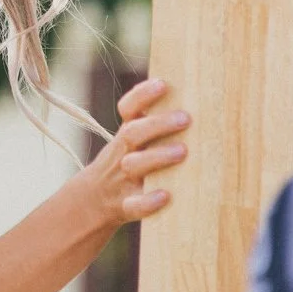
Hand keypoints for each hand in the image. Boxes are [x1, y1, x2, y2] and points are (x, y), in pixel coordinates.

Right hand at [70, 76, 188, 228]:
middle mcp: (122, 154)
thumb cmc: (127, 166)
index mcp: (126, 136)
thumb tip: (200, 105)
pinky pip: (134, 205)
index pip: (128, 110)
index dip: (142, 96)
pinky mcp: (124, 206)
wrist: (91, 202)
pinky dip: (148, 201)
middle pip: (133, 134)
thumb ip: (157, 129)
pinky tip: (165, 196)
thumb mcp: (133, 145)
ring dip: (157, 157)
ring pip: (134, 165)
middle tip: (185, 118)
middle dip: (158, 124)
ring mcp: (122, 180)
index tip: (162, 84)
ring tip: (182, 152)